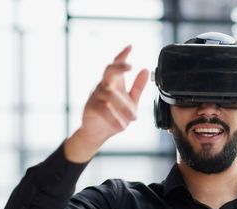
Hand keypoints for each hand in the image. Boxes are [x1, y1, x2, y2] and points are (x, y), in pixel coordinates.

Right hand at [65, 46, 148, 161]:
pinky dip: (114, 118)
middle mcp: (104, 86)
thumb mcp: (130, 101)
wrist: (98, 133)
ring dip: (124, 107)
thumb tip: (146, 70)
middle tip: (130, 66)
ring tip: (134, 118)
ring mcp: (96, 96)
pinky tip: (122, 125)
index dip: (122, 56)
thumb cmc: (114, 115)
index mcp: (114, 83)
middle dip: (118, 66)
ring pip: (109, 95)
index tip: (130, 47)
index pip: (116, 66)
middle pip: (108, 70)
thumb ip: (138, 87)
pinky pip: (103, 110)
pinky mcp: (91, 108)